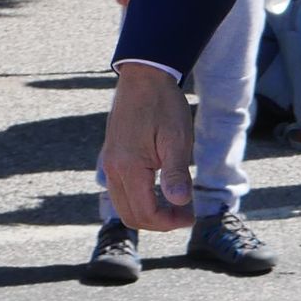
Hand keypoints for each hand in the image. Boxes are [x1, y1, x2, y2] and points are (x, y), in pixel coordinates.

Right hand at [102, 62, 195, 230]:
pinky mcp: (111, 158)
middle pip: (131, 216)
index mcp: (129, 167)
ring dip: (148, 213)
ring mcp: (109, 164)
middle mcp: (113, 170)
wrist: (144, 78)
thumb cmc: (164, 105)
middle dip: (159, 222)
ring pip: (123, 206)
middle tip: (184, 213)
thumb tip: (179, 203)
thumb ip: (176, 173)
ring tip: (175, 204)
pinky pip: (119, 192)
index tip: (191, 216)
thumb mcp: (176, 139)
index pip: (146, 213)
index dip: (169, 222)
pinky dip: (138, 200)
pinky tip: (160, 191)